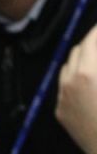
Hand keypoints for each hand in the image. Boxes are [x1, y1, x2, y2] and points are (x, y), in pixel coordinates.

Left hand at [57, 25, 96, 153]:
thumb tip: (96, 55)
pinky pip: (63, 88)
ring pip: (67, 69)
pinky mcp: (60, 113)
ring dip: (80, 60)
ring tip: (93, 60)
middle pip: (77, 51)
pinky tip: (86, 84)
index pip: (90, 41)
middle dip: (90, 43)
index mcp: (88, 73)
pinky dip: (74, 80)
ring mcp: (62, 99)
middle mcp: (69, 83)